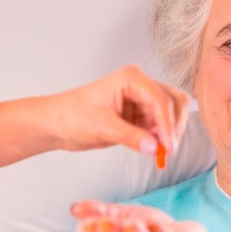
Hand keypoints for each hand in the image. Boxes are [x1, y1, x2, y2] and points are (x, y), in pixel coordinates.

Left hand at [51, 65, 189, 157]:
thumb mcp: (101, 128)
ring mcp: (142, 98)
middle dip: (174, 127)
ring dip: (169, 133)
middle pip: (174, 101)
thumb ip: (130, 137)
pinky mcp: (140, 113)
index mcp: (130, 78)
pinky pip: (160, 124)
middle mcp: (140, 85)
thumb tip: (155, 148)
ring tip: (159, 153)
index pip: (160, 99)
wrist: (56, 124)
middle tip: (168, 152)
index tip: (167, 147)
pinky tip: (153, 149)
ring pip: (171, 113)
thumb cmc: (71, 117)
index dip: (167, 124)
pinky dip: (161, 137)